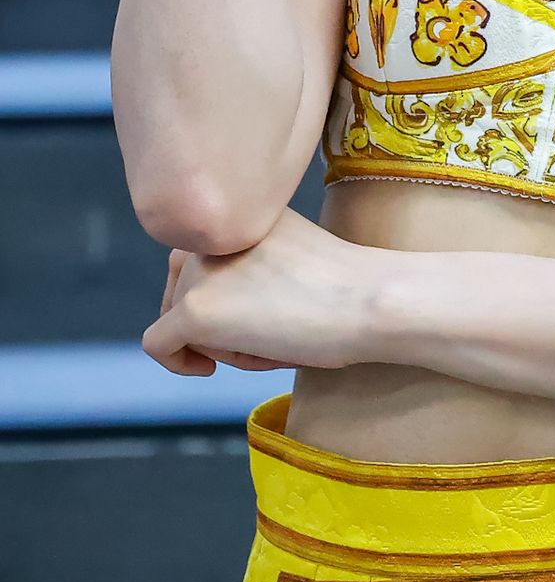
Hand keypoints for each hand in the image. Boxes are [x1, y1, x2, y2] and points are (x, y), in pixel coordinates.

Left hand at [140, 207, 376, 374]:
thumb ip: (252, 263)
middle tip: (262, 334)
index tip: (262, 311)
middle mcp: (215, 232)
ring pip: (175, 315)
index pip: (205, 255)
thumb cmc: (347, 290)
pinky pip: (160, 345)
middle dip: (212, 317)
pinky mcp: (195, 310)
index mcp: (242, 212)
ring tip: (261, 344)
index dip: (224, 293)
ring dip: (209, 338)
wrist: (368, 300)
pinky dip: (178, 363)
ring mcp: (201, 271)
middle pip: (182, 285)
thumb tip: (222, 303)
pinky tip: (209, 369)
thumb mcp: (288, 256)